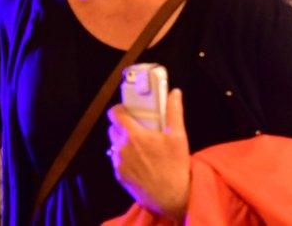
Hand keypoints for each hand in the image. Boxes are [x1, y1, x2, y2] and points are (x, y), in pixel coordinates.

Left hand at [107, 88, 190, 220]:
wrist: (172, 197)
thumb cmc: (175, 166)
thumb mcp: (178, 136)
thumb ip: (174, 111)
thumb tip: (174, 93)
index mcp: (134, 135)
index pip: (114, 113)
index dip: (120, 109)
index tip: (129, 110)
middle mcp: (121, 148)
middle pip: (113, 128)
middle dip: (122, 125)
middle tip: (138, 127)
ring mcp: (118, 163)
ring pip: (114, 144)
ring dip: (122, 141)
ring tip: (139, 145)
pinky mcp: (119, 176)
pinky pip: (116, 160)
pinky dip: (124, 157)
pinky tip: (138, 160)